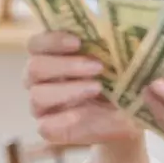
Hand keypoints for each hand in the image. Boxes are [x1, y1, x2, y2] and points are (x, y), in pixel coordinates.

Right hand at [25, 31, 139, 144]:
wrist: (129, 116)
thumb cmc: (122, 81)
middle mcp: (42, 79)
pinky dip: (64, 118)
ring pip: (37, 95)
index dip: (51, 40)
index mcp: (53, 55)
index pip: (36, 44)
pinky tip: (83, 114)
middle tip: (97, 66)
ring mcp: (43, 105)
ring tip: (97, 88)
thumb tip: (119, 33)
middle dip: (66, 65)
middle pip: (34, 68)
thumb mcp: (123, 62)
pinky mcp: (50, 128)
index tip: (78, 41)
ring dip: (68, 90)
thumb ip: (115, 45)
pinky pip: (45, 125)